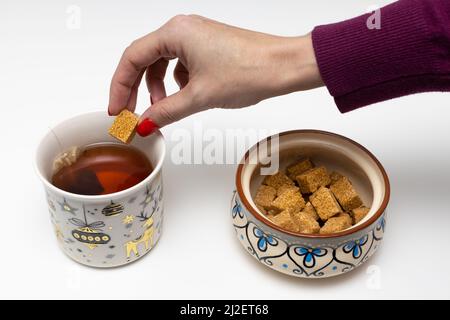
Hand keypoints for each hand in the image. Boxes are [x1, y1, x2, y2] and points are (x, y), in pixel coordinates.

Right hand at [108, 15, 322, 135]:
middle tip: (131, 113)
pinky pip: (182, 64)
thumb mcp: (199, 96)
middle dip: (137, 88)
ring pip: (164, 63)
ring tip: (163, 109)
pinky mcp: (208, 47)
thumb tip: (143, 123)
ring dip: (158, 88)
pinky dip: (177, 83)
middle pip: (145, 59)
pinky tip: (185, 97)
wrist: (283, 66)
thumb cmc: (249, 71)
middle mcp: (183, 29)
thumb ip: (166, 111)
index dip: (119, 86)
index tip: (116, 110)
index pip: (132, 58)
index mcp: (175, 33)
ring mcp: (197, 36)